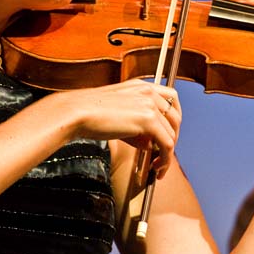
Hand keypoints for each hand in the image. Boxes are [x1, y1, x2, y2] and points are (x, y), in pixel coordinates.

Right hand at [51, 79, 180, 175]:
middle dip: (174, 137)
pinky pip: (166, 143)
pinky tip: (156, 167)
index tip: (169, 133)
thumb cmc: (90, 114)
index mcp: (142, 86)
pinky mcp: (148, 120)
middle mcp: (149, 92)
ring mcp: (150, 104)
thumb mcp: (120, 113)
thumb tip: (150, 144)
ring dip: (168, 152)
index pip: (171, 99)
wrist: (77, 112)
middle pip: (176, 116)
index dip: (173, 119)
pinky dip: (166, 159)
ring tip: (158, 165)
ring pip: (172, 132)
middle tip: (164, 152)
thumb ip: (138, 124)